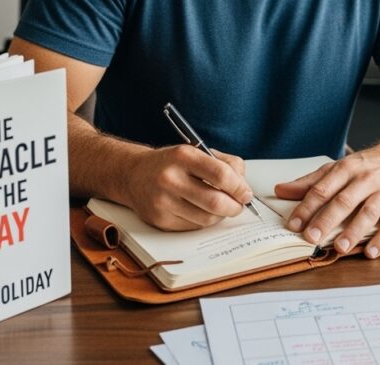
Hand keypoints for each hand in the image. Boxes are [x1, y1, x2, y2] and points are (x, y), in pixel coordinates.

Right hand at [118, 145, 253, 230]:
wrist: (133, 174)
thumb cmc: (172, 163)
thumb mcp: (197, 152)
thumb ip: (225, 164)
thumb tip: (244, 187)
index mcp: (183, 156)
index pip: (221, 175)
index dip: (239, 187)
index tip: (246, 193)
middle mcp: (170, 178)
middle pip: (215, 202)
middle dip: (235, 207)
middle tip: (239, 205)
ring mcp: (163, 201)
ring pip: (206, 219)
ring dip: (221, 216)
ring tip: (221, 207)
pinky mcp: (160, 220)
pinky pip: (194, 227)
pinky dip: (204, 221)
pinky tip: (201, 211)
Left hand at [274, 140, 379, 257]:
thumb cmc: (366, 166)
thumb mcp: (338, 168)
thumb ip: (311, 182)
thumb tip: (280, 190)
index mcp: (346, 168)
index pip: (323, 188)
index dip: (307, 207)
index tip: (293, 224)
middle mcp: (365, 179)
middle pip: (344, 201)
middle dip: (326, 220)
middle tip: (311, 238)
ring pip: (368, 212)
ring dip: (353, 231)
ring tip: (339, 248)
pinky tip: (370, 252)